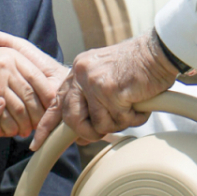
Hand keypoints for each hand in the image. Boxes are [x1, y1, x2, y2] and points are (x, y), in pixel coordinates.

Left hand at [30, 31, 179, 149]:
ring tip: (131, 106)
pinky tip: (139, 103)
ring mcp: (94, 82)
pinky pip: (118, 120)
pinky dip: (133, 118)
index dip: (47, 126)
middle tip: (106, 129)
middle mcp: (81, 74)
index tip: (37, 143)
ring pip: (99, 124)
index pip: (56, 102)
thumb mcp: (105, 77)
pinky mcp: (110, 91)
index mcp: (78, 71)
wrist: (159, 52)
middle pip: (73, 120)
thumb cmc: (138, 67)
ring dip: (119, 122)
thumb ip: (90, 99)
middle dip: (90, 132)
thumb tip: (81, 133)